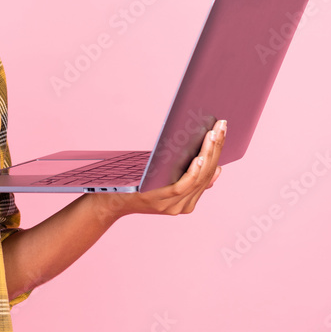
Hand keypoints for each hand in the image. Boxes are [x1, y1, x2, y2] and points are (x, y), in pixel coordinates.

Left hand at [92, 119, 226, 222]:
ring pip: (198, 179)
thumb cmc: (133, 183)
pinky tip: (199, 157)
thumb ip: (185, 176)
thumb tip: (212, 166)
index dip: (218, 153)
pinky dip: (194, 171)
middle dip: (216, 149)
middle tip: (222, 126)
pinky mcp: (160, 200)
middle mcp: (183, 205)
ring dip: (208, 155)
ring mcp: (172, 205)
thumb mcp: (163, 178)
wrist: (107, 201)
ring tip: (213, 136)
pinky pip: (183, 186)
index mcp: (187, 200)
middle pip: (207, 175)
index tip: (223, 133)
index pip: (209, 175)